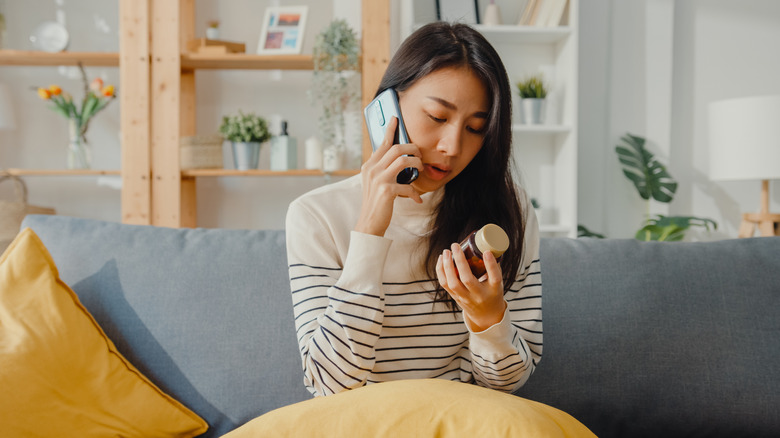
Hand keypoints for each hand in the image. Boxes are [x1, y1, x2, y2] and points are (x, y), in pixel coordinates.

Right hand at [354, 117, 422, 236]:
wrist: (369, 223)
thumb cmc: (376, 202)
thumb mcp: (374, 182)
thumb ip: (381, 168)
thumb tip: (394, 155)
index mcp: (369, 165)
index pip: (381, 143)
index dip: (390, 130)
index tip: (395, 118)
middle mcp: (372, 169)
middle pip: (396, 148)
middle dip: (413, 149)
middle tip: (419, 156)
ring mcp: (378, 179)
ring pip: (403, 160)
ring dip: (416, 164)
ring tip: (419, 170)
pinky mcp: (386, 191)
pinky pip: (407, 185)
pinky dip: (415, 192)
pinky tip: (417, 198)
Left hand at [436, 243, 506, 331]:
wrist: (486, 316)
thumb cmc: (492, 293)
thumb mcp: (497, 282)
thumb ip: (493, 266)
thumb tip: (486, 245)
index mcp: (494, 290)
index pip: (494, 278)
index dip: (491, 265)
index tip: (486, 252)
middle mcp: (479, 295)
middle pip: (467, 279)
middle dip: (459, 261)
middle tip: (455, 246)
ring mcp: (465, 298)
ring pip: (452, 283)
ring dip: (446, 266)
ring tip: (446, 252)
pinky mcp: (455, 297)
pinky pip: (445, 284)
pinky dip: (440, 271)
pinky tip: (441, 259)